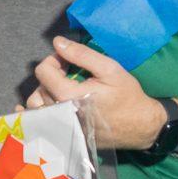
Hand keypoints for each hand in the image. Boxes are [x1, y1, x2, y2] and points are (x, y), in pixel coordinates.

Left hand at [24, 35, 177, 149]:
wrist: (140, 126)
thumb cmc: (127, 96)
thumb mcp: (109, 68)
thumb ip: (81, 54)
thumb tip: (57, 42)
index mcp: (69, 96)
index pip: (43, 71)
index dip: (54, 59)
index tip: (68, 60)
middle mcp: (60, 114)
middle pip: (38, 89)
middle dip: (50, 76)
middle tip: (68, 73)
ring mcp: (62, 128)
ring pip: (36, 108)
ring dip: (45, 94)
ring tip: (61, 89)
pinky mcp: (65, 136)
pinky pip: (42, 124)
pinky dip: (38, 114)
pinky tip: (44, 108)